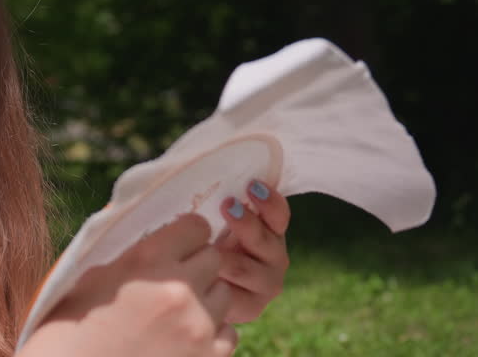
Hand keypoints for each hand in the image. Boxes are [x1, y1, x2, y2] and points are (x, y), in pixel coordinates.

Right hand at [21, 213, 238, 356]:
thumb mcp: (97, 275)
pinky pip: (229, 333)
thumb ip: (138, 256)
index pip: (197, 227)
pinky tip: (185, 337)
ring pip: (224, 295)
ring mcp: (197, 326)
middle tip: (173, 280)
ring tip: (177, 312)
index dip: (187, 235)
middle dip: (196, 266)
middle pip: (213, 259)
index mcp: (148, 259)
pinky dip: (212, 333)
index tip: (178, 245)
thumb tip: (166, 243)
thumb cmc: (73, 326)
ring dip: (205, 299)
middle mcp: (179, 289)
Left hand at [215, 180, 290, 323]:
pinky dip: (221, 287)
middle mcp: (274, 255)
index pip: (278, 214)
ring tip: (211, 250)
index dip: (268, 200)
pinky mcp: (253, 307)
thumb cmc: (205, 243)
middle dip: (247, 223)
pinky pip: (237, 297)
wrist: (202, 288)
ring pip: (249, 269)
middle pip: (266, 239)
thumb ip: (220, 202)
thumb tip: (200, 170)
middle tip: (227, 206)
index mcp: (270, 229)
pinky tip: (207, 279)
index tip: (251, 186)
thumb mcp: (213, 220)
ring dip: (228, 257)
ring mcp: (266, 283)